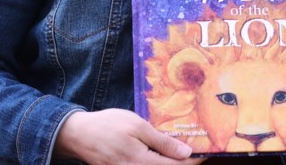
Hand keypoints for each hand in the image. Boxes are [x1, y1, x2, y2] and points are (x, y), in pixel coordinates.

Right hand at [53, 108, 204, 164]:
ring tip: (181, 154)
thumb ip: (161, 141)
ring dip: (170, 164)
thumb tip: (185, 152)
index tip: (206, 153)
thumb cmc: (108, 125)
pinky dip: (157, 164)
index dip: (193, 162)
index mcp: (141, 162)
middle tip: (197, 153)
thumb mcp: (136, 126)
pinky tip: (163, 156)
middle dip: (182, 163)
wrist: (79, 135)